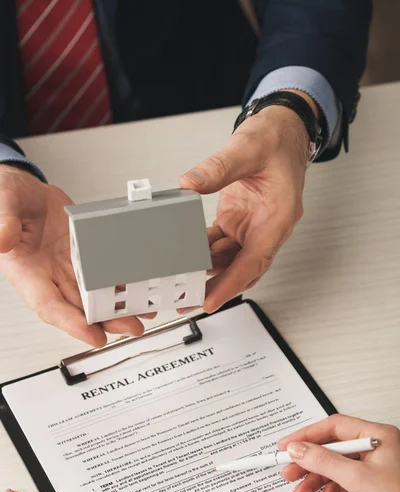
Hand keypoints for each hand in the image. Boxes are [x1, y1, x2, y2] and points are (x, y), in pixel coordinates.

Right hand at [0, 165, 146, 345]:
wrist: (29, 193)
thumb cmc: (10, 201)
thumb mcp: (4, 204)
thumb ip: (4, 222)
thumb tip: (2, 238)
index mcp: (26, 272)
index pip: (48, 305)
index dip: (71, 323)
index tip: (93, 334)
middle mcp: (50, 276)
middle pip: (78, 308)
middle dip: (105, 322)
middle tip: (130, 328)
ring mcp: (69, 269)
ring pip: (95, 298)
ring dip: (118, 310)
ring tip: (141, 317)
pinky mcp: (86, 259)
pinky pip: (104, 277)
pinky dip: (122, 288)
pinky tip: (140, 294)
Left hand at [180, 91, 316, 312]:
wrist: (283, 128)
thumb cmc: (277, 139)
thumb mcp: (246, 148)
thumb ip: (218, 168)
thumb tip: (189, 184)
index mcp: (279, 216)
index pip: (254, 260)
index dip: (232, 284)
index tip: (211, 300)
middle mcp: (267, 227)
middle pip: (242, 268)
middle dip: (217, 286)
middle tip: (189, 300)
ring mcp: (252, 226)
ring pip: (230, 260)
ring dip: (208, 271)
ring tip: (183, 281)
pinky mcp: (239, 220)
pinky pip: (220, 244)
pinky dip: (204, 251)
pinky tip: (186, 254)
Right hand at [277, 414, 399, 491]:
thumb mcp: (357, 478)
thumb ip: (324, 461)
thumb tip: (299, 449)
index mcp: (377, 435)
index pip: (334, 426)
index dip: (307, 435)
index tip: (287, 444)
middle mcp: (376, 447)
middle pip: (332, 447)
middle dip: (309, 460)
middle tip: (289, 469)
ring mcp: (375, 467)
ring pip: (336, 465)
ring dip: (316, 478)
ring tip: (301, 490)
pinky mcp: (374, 486)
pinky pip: (344, 481)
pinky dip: (330, 489)